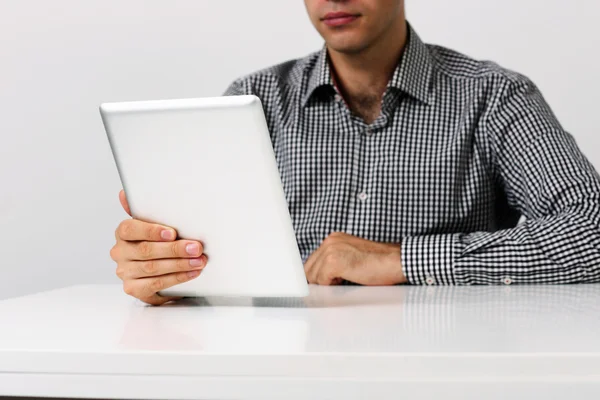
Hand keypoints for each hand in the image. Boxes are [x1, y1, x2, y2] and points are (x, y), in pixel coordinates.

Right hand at [110, 189, 206, 305]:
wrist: (158, 269)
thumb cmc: (157, 241)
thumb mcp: (154, 223)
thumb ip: (143, 210)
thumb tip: (124, 193)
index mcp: (123, 233)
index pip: (130, 229)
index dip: (151, 231)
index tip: (172, 232)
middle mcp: (120, 253)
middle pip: (146, 250)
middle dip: (175, 249)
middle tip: (196, 247)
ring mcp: (126, 272)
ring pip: (153, 268)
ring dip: (180, 264)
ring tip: (199, 261)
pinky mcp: (134, 289)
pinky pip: (156, 284)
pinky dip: (177, 278)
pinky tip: (192, 273)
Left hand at [304, 232, 406, 285]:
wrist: (396, 261)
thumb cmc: (379, 262)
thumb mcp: (351, 256)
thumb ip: (334, 261)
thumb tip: (319, 277)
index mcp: (333, 239)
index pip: (312, 261)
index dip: (317, 275)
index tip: (323, 283)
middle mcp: (330, 241)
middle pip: (309, 269)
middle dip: (320, 280)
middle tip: (337, 283)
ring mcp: (331, 250)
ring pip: (313, 276)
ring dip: (327, 283)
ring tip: (346, 279)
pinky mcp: (334, 262)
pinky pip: (322, 281)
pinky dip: (332, 286)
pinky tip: (348, 279)